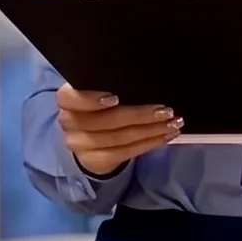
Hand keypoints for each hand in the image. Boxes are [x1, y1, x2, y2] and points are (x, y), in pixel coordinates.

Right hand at [54, 84, 182, 177]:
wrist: (88, 136)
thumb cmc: (98, 105)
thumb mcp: (99, 90)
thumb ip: (111, 84)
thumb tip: (147, 78)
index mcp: (67, 100)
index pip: (70, 98)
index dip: (91, 100)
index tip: (116, 98)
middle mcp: (69, 123)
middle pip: (105, 121)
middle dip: (140, 115)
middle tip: (167, 110)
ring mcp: (80, 145)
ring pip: (119, 139)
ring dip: (151, 130)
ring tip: (173, 123)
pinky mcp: (94, 161)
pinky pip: (125, 153)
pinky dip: (149, 143)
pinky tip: (166, 136)